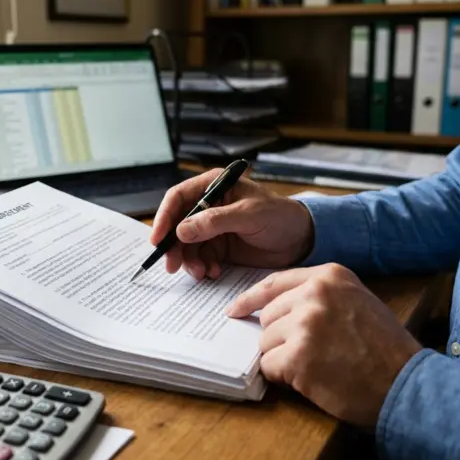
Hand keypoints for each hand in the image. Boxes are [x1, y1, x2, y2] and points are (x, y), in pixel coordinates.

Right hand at [150, 168, 313, 279]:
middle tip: (173, 266)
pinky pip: (200, 257)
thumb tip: (182, 230)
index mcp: (213, 186)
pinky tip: (213, 273)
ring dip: (189, 261)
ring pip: (187, 245)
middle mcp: (208, 205)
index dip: (164, 217)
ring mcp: (212, 227)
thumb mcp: (249, 215)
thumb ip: (216, 221)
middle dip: (174, 246)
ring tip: (201, 273)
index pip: (178, 198)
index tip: (158, 239)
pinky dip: (202, 267)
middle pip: (178, 224)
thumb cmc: (280, 216)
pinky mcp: (219, 246)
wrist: (301, 239)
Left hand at [226, 264, 422, 428]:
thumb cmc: (384, 347)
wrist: (406, 383)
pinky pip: (269, 366)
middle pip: (268, 315)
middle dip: (280, 337)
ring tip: (316, 366)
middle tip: (308, 353)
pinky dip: (283, 377)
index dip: (251, 298)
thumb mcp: (356, 301)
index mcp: (329, 276)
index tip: (235, 309)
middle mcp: (314, 294)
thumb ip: (319, 297)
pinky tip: (310, 379)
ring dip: (282, 358)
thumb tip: (275, 309)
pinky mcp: (298, 357)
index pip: (274, 282)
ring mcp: (305, 325)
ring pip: (265, 342)